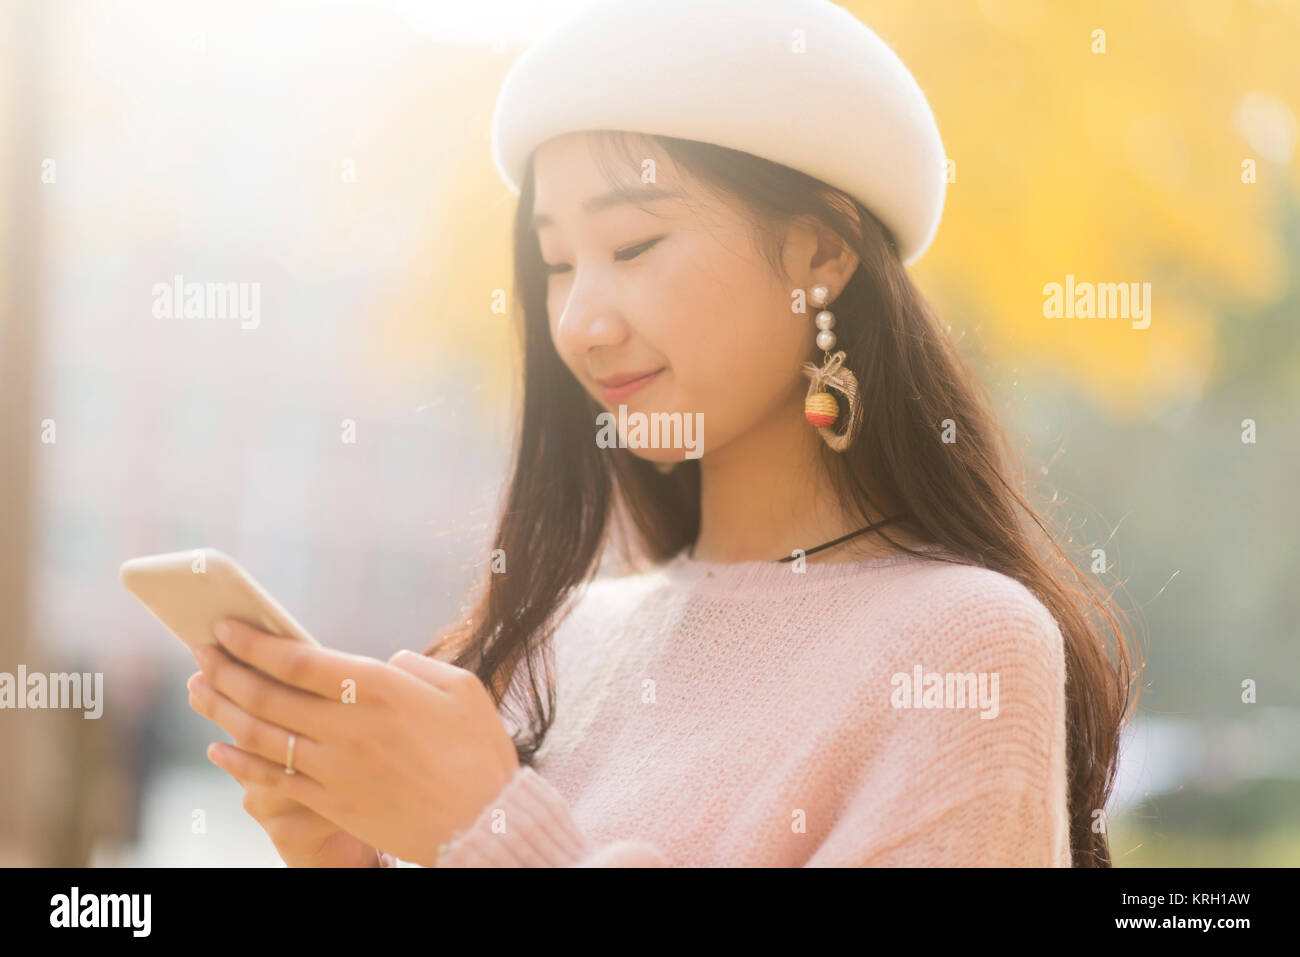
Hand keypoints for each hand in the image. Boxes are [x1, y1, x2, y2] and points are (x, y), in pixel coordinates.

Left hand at [187, 620, 519, 866]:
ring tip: (199, 691)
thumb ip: (417, 666)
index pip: (298, 661)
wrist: (485, 827)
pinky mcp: (333, 804)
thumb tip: (384, 662)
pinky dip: (238, 763)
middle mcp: (349, 728)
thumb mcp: (462, 690)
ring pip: (261, 736)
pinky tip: (218, 748)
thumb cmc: (480, 753)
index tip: (226, 626)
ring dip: (222, 710)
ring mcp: (336, 770)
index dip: (255, 642)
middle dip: (226, 670)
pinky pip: (272, 780)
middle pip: (267, 696)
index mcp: (382, 691)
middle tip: (200, 652)